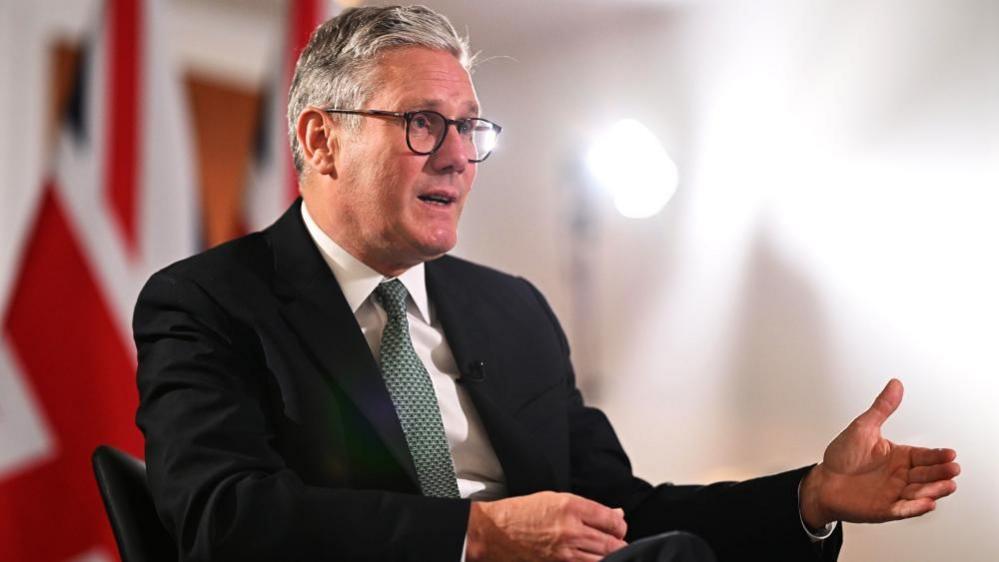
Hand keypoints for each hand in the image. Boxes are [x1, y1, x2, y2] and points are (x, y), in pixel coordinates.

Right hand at [466, 491, 627, 561]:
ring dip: (607, 556)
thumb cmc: (522, 513)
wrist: (495, 533)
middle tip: (613, 540)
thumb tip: (615, 515)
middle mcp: (571, 531)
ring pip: (604, 560)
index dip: (619, 525)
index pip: (613, 520)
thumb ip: (589, 508)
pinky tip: (586, 557)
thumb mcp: (556, 499)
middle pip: (613, 543)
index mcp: (571, 507)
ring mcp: (565, 553)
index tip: (616, 526)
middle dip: (617, 542)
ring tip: (601, 551)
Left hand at [800, 378, 959, 527]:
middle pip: (927, 474)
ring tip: (947, 485)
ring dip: (935, 489)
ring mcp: (894, 492)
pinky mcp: (886, 509)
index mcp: (899, 456)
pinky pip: (904, 509)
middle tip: (953, 469)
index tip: (950, 453)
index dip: (937, 455)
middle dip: (941, 472)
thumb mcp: (863, 427)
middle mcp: (900, 475)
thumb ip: (882, 408)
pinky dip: (916, 507)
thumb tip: (895, 385)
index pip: (924, 455)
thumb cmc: (841, 456)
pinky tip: (927, 502)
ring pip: (920, 492)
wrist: (822, 481)